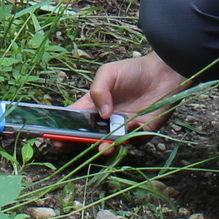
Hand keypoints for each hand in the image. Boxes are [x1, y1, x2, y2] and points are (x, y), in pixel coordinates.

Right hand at [69, 52, 188, 151]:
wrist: (164, 72)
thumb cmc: (134, 70)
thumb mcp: (109, 73)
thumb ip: (99, 90)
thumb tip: (100, 114)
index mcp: (95, 105)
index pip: (76, 120)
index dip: (64, 129)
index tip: (53, 137)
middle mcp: (108, 120)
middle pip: (89, 137)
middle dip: (79, 143)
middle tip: (70, 146)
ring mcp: (124, 128)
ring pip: (111, 144)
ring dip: (105, 147)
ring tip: (103, 147)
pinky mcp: (143, 132)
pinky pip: (134, 141)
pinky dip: (131, 139)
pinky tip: (131, 129)